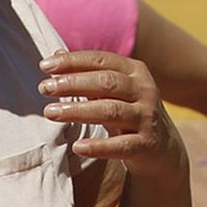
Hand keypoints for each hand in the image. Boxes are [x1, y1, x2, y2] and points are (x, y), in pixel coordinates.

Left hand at [39, 49, 187, 186]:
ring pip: (111, 111)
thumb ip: (88, 75)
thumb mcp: (113, 92)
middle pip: (106, 82)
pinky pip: (121, 145)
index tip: (44, 66)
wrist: (162, 149)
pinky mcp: (147, 144)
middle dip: (73, 84)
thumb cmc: (129, 114)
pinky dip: (99, 146)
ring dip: (78, 111)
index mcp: (135, 71)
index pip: (101, 60)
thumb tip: (55, 57)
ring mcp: (147, 117)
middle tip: (44, 88)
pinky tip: (77, 147)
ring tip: (50, 112)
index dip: (73, 62)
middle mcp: (144, 90)